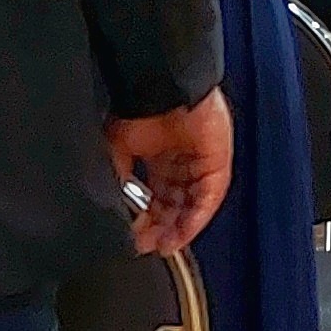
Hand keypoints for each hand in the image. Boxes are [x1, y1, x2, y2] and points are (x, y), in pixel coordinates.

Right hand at [106, 87, 233, 252]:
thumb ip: (118, 178)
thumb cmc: (138, 105)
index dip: (146, 218)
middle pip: (175, 203)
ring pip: (193, 205)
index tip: (135, 237)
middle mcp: (183, 160)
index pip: (156, 195)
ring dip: (178, 229)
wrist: (158, 84)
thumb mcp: (117, 148)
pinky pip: (209, 198)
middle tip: (147, 245)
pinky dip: (194, 219)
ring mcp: (202, 161)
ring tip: (163, 246)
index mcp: (160, 154)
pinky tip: (180, 234)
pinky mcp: (218, 162)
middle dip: (161, 228)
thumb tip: (113, 208)